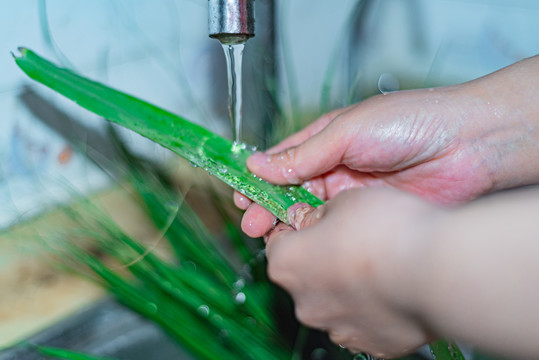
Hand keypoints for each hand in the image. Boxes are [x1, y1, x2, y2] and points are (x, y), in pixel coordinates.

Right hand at [236, 55, 538, 236]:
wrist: (467, 146)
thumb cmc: (408, 123)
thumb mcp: (346, 131)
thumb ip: (303, 153)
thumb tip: (258, 164)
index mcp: (327, 140)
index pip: (283, 161)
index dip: (260, 179)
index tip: (240, 194)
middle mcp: (337, 168)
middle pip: (291, 191)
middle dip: (267, 206)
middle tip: (250, 224)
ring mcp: (353, 195)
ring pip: (310, 213)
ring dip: (287, 224)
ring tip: (266, 236)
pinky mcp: (370, 217)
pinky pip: (335, 229)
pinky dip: (317, 236)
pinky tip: (303, 244)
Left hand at [265, 188, 437, 357]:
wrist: (437, 271)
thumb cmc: (386, 228)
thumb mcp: (344, 200)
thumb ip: (319, 213)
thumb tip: (311, 220)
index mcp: (287, 264)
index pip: (278, 242)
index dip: (297, 227)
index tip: (315, 219)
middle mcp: (304, 304)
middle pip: (305, 275)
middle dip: (322, 258)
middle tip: (353, 239)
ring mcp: (338, 330)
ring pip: (334, 302)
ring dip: (347, 286)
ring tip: (382, 264)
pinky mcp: (372, 347)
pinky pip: (364, 323)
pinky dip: (373, 309)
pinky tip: (395, 288)